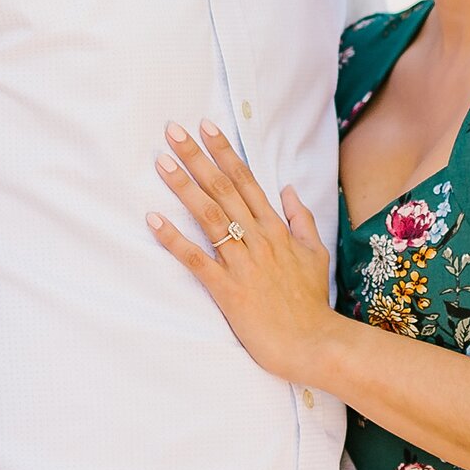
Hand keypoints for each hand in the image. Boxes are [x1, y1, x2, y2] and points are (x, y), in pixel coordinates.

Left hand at [148, 119, 346, 387]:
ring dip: (183, 187)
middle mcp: (258, 238)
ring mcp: (242, 262)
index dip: (224, 152)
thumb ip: (301, 219)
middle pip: (223, 189)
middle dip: (197, 157)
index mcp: (276, 229)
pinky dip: (174, 239)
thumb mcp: (315, 253)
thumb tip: (288, 189)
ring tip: (161, 162)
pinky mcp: (227, 289)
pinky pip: (196, 259)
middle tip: (173, 131)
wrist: (313, 342)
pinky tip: (154, 220)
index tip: (206, 127)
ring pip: (209, 216)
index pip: (246, 180)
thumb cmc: (311, 302)